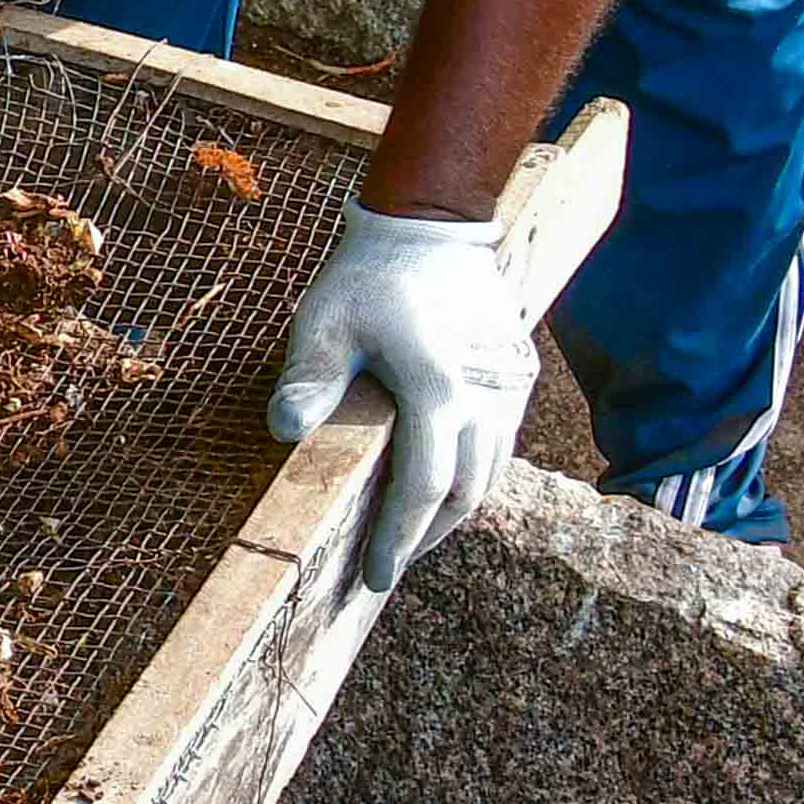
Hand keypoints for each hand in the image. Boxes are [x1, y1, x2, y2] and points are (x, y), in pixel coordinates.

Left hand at [265, 202, 534, 594]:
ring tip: (414, 533)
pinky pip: (503, 443)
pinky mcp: (518, 375)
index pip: (421, 489)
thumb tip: (286, 432)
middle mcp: (485, 397)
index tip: (374, 577)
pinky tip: (445, 482)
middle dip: (427, 537)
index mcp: (437, 389)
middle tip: (390, 564)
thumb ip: (309, 379)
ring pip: (492, 473)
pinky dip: (476, 473)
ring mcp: (508, 387)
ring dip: (455, 509)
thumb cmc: (371, 277)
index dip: (399, 540)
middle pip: (465, 495)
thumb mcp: (325, 323)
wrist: (433, 226)